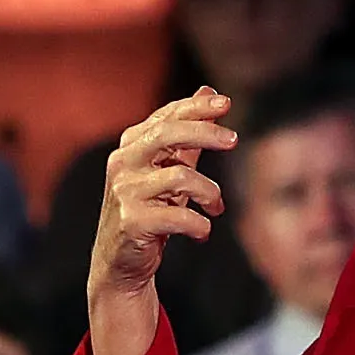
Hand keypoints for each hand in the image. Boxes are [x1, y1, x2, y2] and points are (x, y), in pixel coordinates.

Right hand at [86, 88, 237, 354]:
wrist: (120, 263)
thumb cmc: (149, 210)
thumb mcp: (167, 170)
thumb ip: (188, 136)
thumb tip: (208, 92)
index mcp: (131, 146)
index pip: (166, 117)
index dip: (195, 107)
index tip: (225, 103)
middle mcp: (123, 164)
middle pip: (168, 135)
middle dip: (205, 133)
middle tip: (234, 140)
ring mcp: (124, 192)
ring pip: (180, 177)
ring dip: (209, 192)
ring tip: (217, 207)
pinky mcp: (131, 221)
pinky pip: (178, 217)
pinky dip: (199, 224)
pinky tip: (203, 232)